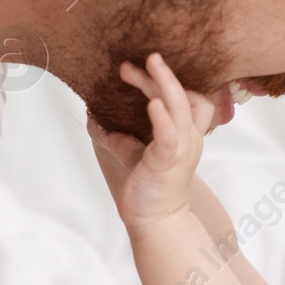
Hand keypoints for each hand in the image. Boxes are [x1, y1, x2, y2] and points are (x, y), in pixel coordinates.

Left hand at [88, 53, 214, 232]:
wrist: (155, 220)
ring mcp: (181, 148)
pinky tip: (152, 104)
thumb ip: (120, 133)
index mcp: (184, 133)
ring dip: (164, 83)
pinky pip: (170, 135)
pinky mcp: (168, 161)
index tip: (143, 66)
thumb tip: (95, 114)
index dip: (170, 79)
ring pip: (181, 108)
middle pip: (183, 94)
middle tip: (132, 64)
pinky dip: (162, 118)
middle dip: (159, 74)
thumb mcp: (131, 152)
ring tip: (149, 64)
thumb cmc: (147, 187)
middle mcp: (189, 137)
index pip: (188, 96)